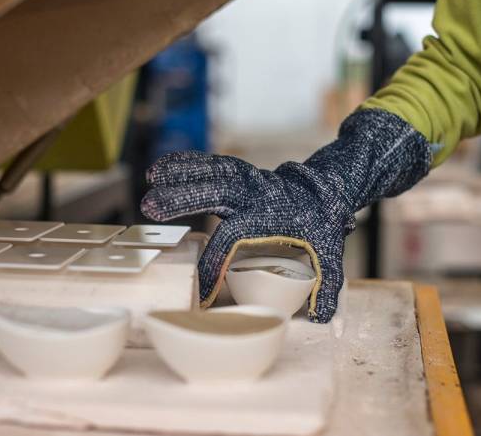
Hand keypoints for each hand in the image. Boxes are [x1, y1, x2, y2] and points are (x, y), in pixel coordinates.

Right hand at [141, 109, 431, 321]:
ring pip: (210, 172)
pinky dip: (187, 162)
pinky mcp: (238, 173)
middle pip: (213, 192)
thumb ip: (325, 286)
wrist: (325, 191)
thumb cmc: (320, 227)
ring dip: (180, 172)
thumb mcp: (330, 255)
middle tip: (150, 205)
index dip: (214, 264)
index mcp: (268, 217)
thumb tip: (320, 317)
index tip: (200, 288)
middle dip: (182, 198)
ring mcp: (244, 180)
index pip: (231, 241)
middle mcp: (252, 194)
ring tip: (151, 174)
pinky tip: (162, 166)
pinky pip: (211, 164)